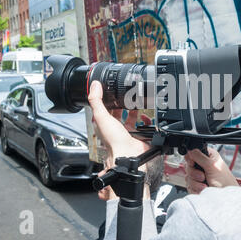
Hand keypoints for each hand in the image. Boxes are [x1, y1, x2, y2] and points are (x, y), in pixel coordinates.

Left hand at [88, 81, 150, 199]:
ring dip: (135, 111)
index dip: (107, 101)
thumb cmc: (113, 141)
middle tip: (127, 95)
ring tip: (138, 102)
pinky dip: (146, 121)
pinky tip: (145, 117)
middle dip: (123, 105)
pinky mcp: (139, 136)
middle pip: (119, 114)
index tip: (111, 91)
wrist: (129, 154)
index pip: (105, 110)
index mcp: (105, 125)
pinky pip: (144, 126)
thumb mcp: (101, 117)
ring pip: (131, 119)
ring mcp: (128, 133)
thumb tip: (94, 85)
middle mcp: (116, 129)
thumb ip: (96, 100)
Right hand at [185, 147, 238, 193]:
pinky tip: (203, 189)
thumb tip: (190, 149)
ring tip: (205, 185)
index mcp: (207, 156)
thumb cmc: (224, 181)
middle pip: (188, 166)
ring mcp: (198, 176)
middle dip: (194, 173)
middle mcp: (202, 165)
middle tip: (203, 176)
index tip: (193, 163)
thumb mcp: (212, 166)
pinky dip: (195, 188)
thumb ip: (200, 157)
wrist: (225, 198)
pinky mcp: (196, 185)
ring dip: (196, 183)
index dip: (190, 159)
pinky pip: (189, 186)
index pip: (192, 154)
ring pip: (188, 177)